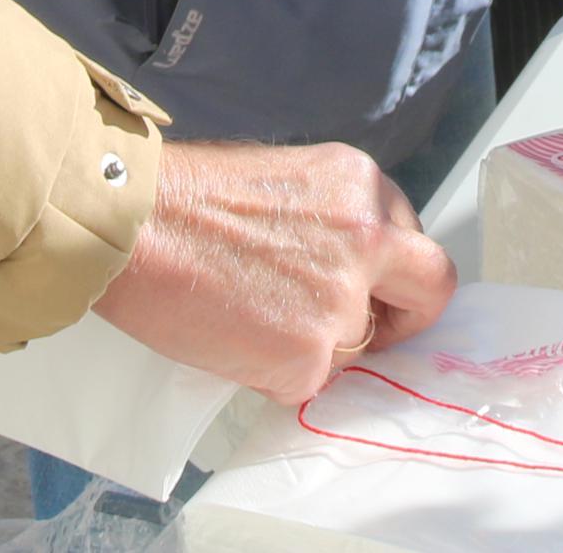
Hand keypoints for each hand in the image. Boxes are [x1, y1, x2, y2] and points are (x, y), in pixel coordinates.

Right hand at [93, 139, 456, 407]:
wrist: (133, 226)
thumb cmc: (187, 197)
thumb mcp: (287, 178)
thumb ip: (334, 219)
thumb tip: (344, 263)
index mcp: (361, 185)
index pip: (414, 242)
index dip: (392, 272)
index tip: (371, 288)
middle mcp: (367, 239)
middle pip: (429, 290)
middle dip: (404, 317)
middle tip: (365, 330)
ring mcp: (341, 303)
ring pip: (355, 346)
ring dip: (316, 345)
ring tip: (250, 317)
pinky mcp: (307, 358)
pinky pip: (308, 383)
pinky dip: (274, 373)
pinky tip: (233, 338)